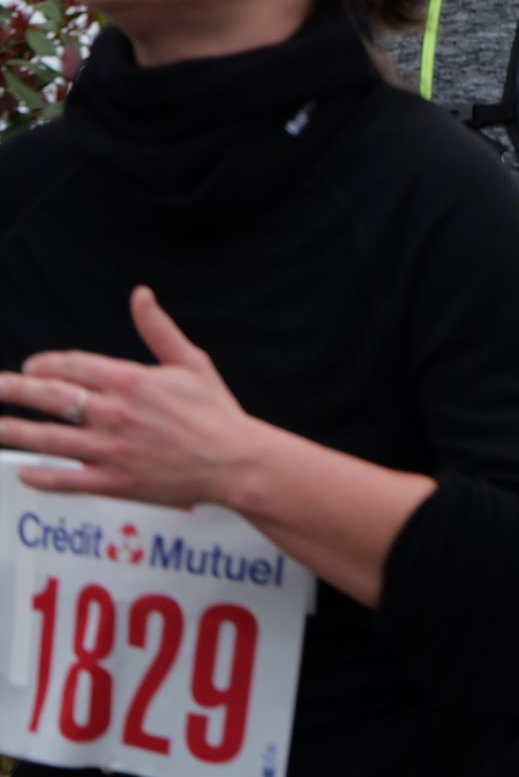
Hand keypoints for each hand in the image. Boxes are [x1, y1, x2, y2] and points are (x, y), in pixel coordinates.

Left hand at [0, 287, 264, 509]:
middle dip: (11, 391)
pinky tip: (25, 473)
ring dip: (13, 432)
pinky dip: (43, 476)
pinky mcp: (117, 482)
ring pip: (49, 439)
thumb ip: (158, 330)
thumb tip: (141, 294)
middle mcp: (116, 414)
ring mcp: (113, 450)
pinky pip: (69, 479)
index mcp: (131, 381)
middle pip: (49, 398)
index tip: (31, 368)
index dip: (43, 365)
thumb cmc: (218, 414)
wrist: (238, 463)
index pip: (70, 366)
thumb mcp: (192, 363)